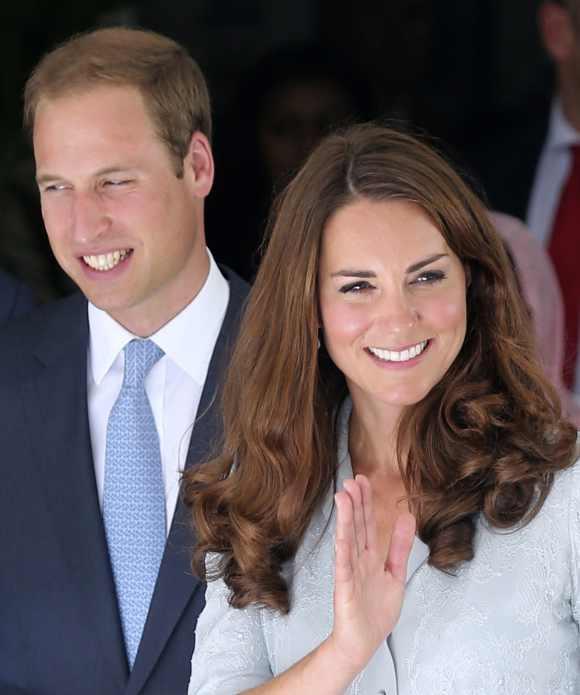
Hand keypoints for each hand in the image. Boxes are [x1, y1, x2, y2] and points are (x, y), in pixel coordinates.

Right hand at [329, 474, 415, 673]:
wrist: (362, 643)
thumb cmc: (376, 612)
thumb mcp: (395, 574)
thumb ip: (400, 546)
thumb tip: (408, 516)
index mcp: (371, 557)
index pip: (368, 524)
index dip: (367, 502)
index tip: (363, 480)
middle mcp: (359, 560)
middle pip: (358, 526)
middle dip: (356, 502)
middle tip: (352, 479)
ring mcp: (350, 572)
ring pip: (349, 539)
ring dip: (346, 518)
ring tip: (344, 495)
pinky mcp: (345, 587)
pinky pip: (344, 564)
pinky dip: (343, 547)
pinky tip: (342, 532)